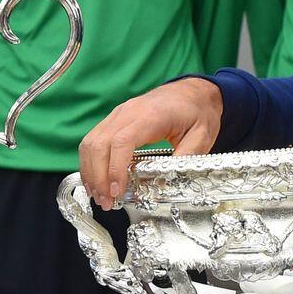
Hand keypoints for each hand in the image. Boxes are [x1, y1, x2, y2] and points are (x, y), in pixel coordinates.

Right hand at [77, 78, 224, 209]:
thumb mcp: (202, 136)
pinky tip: (96, 180)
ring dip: (90, 172)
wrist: (193, 91)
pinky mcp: (114, 119)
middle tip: (106, 202)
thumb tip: (166, 182)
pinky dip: (90, 162)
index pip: (122, 142)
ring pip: (91, 142)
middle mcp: (128, 112)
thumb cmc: (197, 112)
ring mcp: (118, 114)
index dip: (115, 169)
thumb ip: (185, 158)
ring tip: (99, 196)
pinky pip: (93, 140)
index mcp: (151, 116)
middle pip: (99, 144)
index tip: (116, 191)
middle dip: (98, 177)